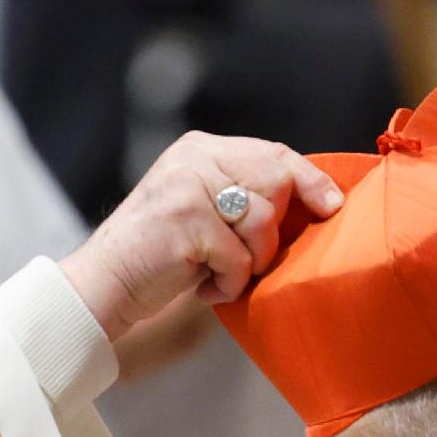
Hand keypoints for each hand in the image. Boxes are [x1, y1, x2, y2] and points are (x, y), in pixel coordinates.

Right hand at [61, 132, 341, 339]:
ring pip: (262, 222)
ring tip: (217, 273)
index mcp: (200, 149)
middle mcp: (195, 159)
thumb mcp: (200, 208)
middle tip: (245, 258)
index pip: (273, 153)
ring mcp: (189, 188)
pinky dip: (228, 283)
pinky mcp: (187, 222)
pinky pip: (239, 258)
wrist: (104, 284)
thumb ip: (241, 193)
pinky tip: (202, 287)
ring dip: (249, 262)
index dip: (310, 179)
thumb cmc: (160, 256)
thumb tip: (312, 200)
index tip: (333, 205)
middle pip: (276, 182)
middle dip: (271, 231)